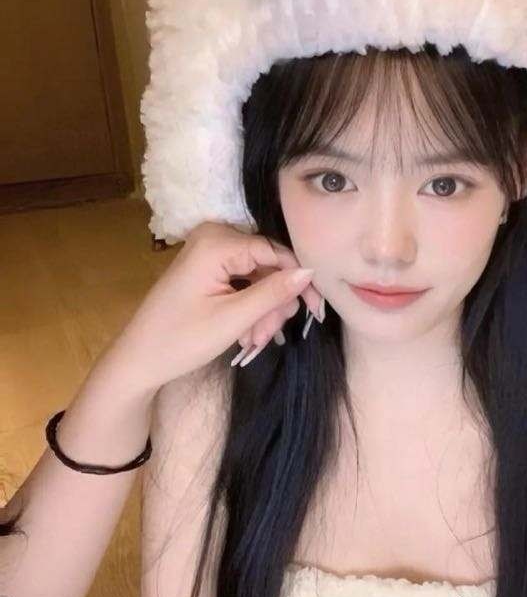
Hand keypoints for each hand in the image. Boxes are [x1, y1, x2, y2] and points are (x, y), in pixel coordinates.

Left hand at [109, 221, 322, 391]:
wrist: (139, 359)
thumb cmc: (180, 340)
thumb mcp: (233, 318)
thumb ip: (273, 292)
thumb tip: (309, 272)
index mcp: (216, 242)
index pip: (275, 251)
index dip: (298, 280)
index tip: (316, 310)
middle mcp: (213, 237)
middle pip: (267, 264)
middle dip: (274, 303)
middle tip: (268, 336)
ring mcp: (208, 252)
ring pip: (257, 276)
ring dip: (263, 310)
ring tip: (254, 340)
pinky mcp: (207, 267)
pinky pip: (243, 281)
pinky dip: (250, 307)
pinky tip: (247, 333)